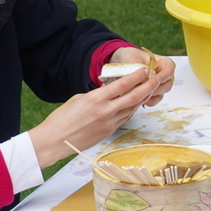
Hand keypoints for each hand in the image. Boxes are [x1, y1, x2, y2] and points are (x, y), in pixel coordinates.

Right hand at [26, 66, 161, 164]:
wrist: (55, 141)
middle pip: (134, 97)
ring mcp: (109, 123)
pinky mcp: (109, 132)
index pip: (122, 85)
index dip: (136, 76)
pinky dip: (132, 109)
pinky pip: (125, 118)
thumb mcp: (79, 98)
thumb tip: (110, 90)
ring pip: (132, 108)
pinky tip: (136, 103)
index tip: (145, 70)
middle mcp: (105, 111)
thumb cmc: (62, 118)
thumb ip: (97, 93)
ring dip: (142, 98)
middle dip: (147, 87)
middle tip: (156, 79)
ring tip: (150, 89)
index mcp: (95, 99)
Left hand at [111, 46, 175, 106]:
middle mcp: (163, 75)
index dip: (164, 75)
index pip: (170, 69)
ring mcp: (158, 85)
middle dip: (157, 87)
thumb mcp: (134, 59)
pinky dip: (148, 100)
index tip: (154, 78)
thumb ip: (140, 69)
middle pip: (168, 84)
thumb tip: (142, 80)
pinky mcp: (152, 93)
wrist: (123, 61)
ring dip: (152, 94)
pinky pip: (154, 100)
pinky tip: (140, 98)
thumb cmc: (131, 57)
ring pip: (162, 93)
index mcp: (163, 63)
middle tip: (146, 87)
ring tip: (141, 93)